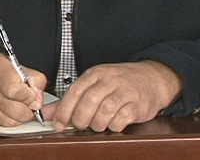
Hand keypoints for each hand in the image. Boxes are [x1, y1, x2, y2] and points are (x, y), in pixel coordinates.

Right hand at [0, 48, 45, 125]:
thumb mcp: (4, 60)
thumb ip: (27, 75)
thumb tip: (39, 95)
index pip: (16, 88)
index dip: (29, 96)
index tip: (34, 98)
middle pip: (14, 109)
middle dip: (27, 111)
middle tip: (30, 106)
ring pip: (7, 120)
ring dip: (17, 118)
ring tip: (17, 108)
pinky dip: (4, 119)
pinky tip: (2, 109)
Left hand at [43, 60, 181, 132]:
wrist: (151, 79)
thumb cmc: (120, 83)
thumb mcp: (94, 84)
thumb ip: (70, 100)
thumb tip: (47, 113)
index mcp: (96, 73)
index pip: (75, 91)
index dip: (64, 110)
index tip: (59, 124)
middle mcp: (110, 80)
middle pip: (89, 101)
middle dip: (81, 119)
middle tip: (81, 126)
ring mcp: (125, 91)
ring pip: (104, 111)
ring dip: (97, 124)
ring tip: (97, 125)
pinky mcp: (137, 104)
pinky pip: (121, 119)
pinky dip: (113, 126)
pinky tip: (113, 124)